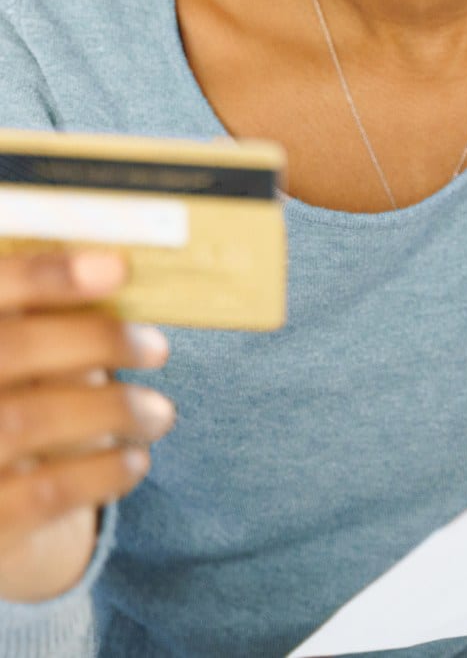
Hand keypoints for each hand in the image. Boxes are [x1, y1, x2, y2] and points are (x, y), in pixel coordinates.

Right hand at [0, 247, 175, 600]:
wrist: (0, 490)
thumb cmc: (17, 402)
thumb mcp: (21, 355)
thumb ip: (44, 319)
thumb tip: (116, 271)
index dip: (48, 274)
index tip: (118, 268)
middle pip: (11, 349)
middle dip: (95, 340)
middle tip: (157, 348)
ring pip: (29, 420)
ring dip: (113, 409)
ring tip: (159, 413)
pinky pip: (44, 490)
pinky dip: (101, 471)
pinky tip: (135, 461)